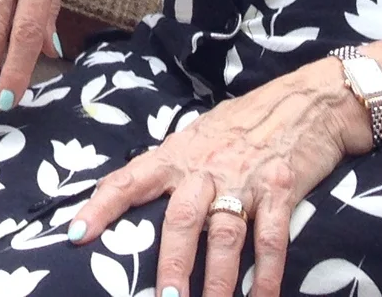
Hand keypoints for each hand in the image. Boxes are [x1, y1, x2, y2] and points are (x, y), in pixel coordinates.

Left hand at [63, 59, 364, 296]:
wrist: (304, 102)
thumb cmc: (242, 124)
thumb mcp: (198, 138)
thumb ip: (171, 169)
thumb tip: (136, 197)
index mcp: (177, 154)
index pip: (130, 179)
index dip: (101, 205)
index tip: (76, 233)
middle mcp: (206, 167)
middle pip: (181, 219)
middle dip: (171, 264)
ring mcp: (244, 180)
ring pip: (225, 236)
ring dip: (217, 281)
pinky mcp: (281, 190)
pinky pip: (270, 238)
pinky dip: (266, 274)